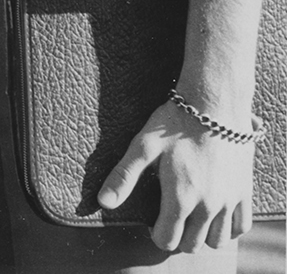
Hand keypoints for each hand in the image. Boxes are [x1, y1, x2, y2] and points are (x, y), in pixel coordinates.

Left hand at [98, 98, 254, 250]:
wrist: (213, 103)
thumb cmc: (174, 122)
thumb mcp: (142, 146)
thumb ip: (123, 176)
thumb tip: (104, 202)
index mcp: (180, 197)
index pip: (167, 240)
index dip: (156, 233)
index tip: (154, 220)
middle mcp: (207, 205)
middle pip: (191, 244)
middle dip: (178, 236)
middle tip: (171, 216)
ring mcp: (229, 200)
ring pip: (217, 240)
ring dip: (202, 235)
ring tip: (191, 217)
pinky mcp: (244, 191)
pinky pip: (242, 226)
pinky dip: (229, 227)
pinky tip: (216, 214)